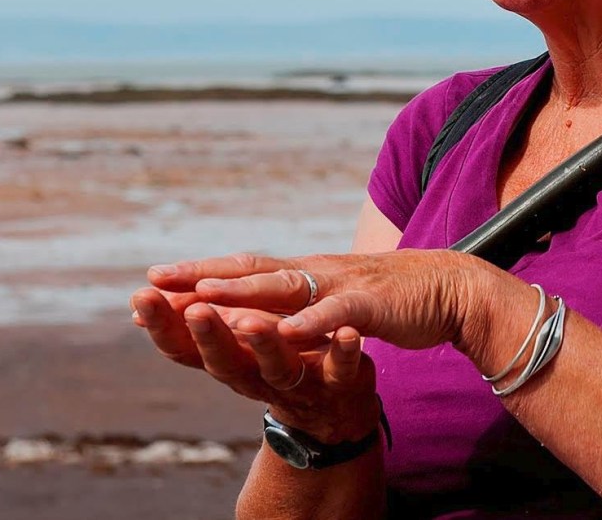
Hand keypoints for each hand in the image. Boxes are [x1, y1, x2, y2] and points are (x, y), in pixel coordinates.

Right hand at [131, 268, 379, 441]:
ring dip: (267, 344)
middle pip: (226, 360)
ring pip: (279, 367)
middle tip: (193, 308)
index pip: (186, 347)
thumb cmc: (275, 365)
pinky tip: (348, 333)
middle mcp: (257, 376)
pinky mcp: (340, 383)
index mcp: (230, 361)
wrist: (336, 410)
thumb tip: (140, 305)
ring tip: (256, 321)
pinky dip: (343, 351)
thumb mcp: (233, 347)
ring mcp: (299, 383)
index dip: (162, 325)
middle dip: (209, 334)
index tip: (140, 296)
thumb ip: (197, 327)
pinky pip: (341, 369)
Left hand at [147, 247, 493, 353]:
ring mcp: (341, 286)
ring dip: (243, 291)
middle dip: (202, 274)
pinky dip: (310, 324)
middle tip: (155, 279)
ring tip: (202, 295)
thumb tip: (259, 306)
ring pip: (286, 286)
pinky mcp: (371, 305)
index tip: (154, 278)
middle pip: (251, 270)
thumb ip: (300, 299)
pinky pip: (337, 315)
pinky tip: (285, 333)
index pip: (244, 269)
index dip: (199, 271)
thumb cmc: (387, 297)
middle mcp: (315, 273)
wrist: (447, 288)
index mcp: (305, 274)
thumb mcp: (334, 297)